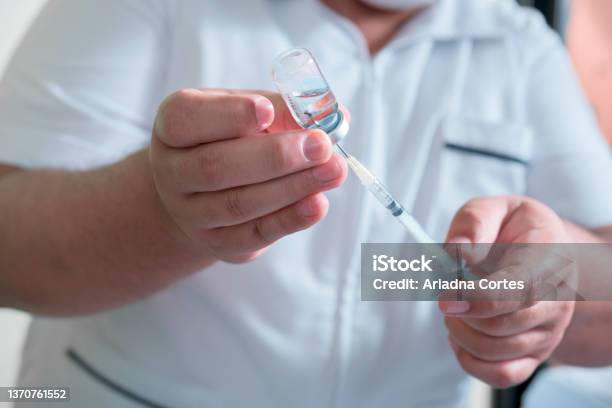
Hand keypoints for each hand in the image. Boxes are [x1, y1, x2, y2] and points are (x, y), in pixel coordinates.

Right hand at [150, 89, 346, 262]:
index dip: (227, 115)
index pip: (186, 119)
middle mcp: (173, 172)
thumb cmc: (229, 141)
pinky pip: (255, 234)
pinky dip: (290, 219)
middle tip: (320, 146)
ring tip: (333, 171)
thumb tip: (335, 117)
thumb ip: (284, 110)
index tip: (267, 109)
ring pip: (239, 204)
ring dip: (292, 188)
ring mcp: (191, 214)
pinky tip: (318, 203)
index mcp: (173, 128)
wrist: (202, 193)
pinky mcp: (219, 242)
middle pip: (216, 167)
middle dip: (275, 156)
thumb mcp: (246, 113)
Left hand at [439, 196, 574, 387]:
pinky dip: (470, 360)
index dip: (477, 298)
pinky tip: (460, 336)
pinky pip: (501, 376)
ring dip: (459, 333)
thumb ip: (474, 221)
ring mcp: (547, 332)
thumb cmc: (512, 230)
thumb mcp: (495, 208)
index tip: (444, 296)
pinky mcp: (535, 355)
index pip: (518, 290)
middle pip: (500, 325)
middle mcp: (555, 302)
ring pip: (495, 351)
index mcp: (547, 261)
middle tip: (445, 294)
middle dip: (459, 313)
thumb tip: (457, 251)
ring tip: (453, 310)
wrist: (543, 254)